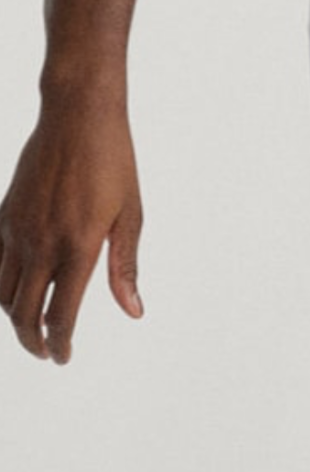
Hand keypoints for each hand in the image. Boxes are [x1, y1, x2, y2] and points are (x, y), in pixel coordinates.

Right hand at [0, 96, 143, 363]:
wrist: (77, 115)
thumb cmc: (113, 162)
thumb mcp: (131, 215)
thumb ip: (125, 267)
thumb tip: (133, 311)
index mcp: (78, 247)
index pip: (61, 315)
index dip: (61, 344)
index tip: (64, 356)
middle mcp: (42, 243)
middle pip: (24, 314)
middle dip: (34, 342)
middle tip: (47, 353)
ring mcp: (17, 229)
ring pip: (3, 293)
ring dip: (15, 318)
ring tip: (32, 328)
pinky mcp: (5, 215)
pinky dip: (3, 287)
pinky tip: (18, 291)